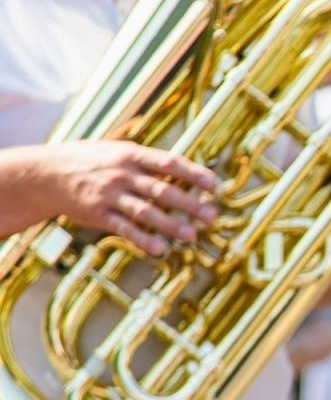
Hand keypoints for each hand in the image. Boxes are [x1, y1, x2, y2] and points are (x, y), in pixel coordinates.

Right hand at [47, 140, 217, 257]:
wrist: (45, 174)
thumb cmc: (89, 161)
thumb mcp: (117, 150)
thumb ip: (147, 159)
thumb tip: (183, 168)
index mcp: (131, 155)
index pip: (168, 163)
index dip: (193, 174)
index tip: (214, 186)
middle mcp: (122, 174)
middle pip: (161, 189)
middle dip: (189, 203)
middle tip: (211, 216)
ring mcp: (109, 195)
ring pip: (144, 211)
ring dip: (169, 224)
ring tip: (191, 235)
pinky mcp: (98, 214)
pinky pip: (123, 228)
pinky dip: (142, 239)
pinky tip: (160, 249)